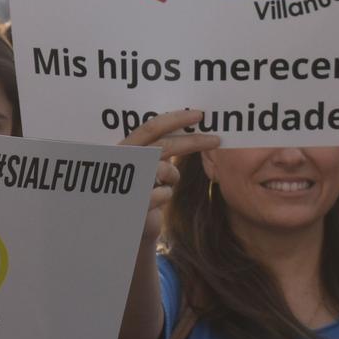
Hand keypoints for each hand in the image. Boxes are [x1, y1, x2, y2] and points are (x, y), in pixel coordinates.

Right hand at [118, 109, 219, 251]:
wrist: (126, 223)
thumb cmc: (141, 190)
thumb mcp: (148, 164)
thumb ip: (159, 147)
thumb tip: (188, 124)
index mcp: (125, 146)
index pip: (151, 127)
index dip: (175, 119)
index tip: (198, 115)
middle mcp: (123, 160)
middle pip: (163, 145)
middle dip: (192, 141)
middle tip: (215, 140)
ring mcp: (127, 180)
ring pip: (165, 169)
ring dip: (172, 176)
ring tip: (164, 183)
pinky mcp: (133, 203)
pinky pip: (164, 193)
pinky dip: (166, 195)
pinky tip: (156, 201)